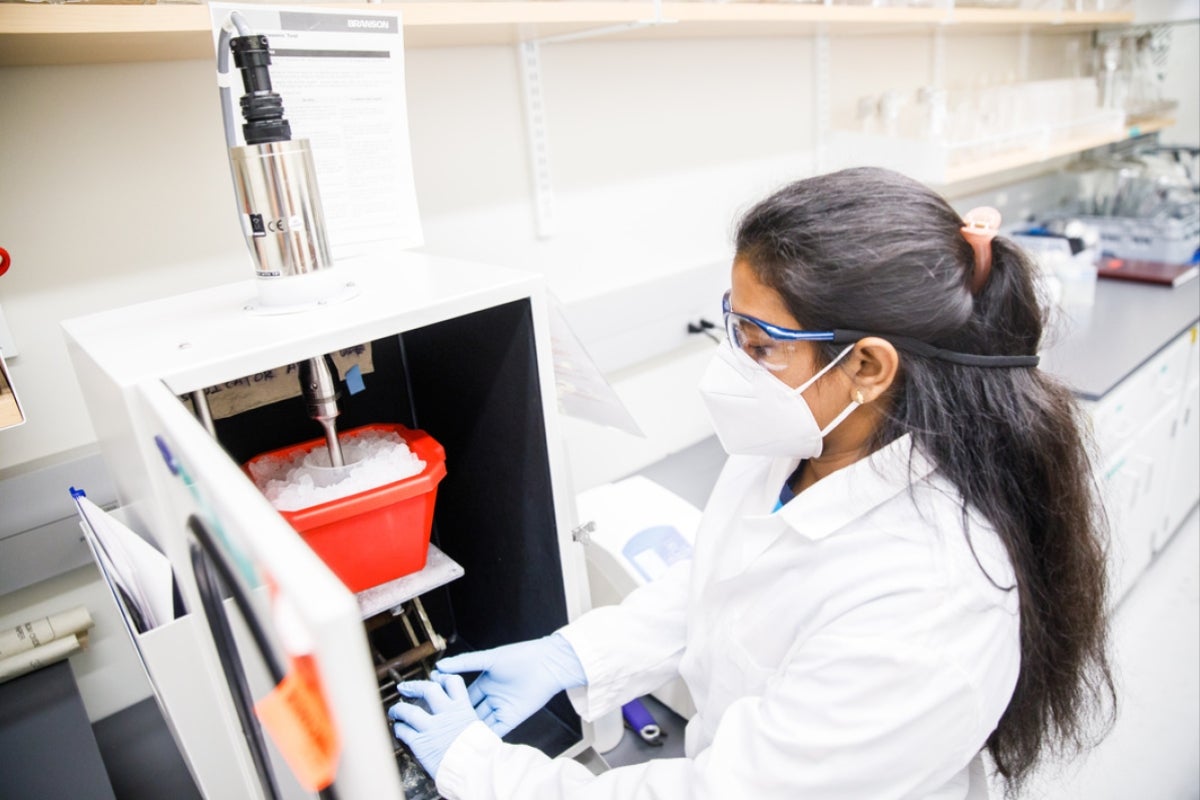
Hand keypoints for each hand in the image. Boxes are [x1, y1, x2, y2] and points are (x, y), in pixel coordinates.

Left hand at [388, 671, 479, 779]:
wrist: (474, 769)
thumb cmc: (479, 752)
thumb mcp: (478, 727)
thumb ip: (467, 718)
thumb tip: (464, 716)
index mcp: (462, 708)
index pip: (452, 682)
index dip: (442, 677)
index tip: (435, 678)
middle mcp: (445, 713)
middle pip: (427, 690)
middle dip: (413, 686)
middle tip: (405, 688)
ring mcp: (431, 727)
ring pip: (408, 711)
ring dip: (399, 709)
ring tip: (395, 711)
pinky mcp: (420, 743)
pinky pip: (404, 731)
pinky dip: (399, 728)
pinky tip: (398, 729)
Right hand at [435, 633, 586, 736]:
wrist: (546, 663)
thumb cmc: (519, 656)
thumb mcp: (488, 659)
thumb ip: (464, 663)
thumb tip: (439, 666)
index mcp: (485, 683)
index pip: (463, 697)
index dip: (449, 705)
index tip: (434, 714)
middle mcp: (491, 698)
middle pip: (470, 713)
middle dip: (458, 722)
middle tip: (440, 733)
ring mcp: (501, 709)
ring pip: (481, 723)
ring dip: (470, 732)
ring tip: (453, 742)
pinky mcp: (513, 718)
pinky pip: (497, 730)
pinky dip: (486, 737)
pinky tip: (473, 744)